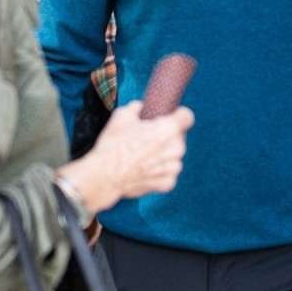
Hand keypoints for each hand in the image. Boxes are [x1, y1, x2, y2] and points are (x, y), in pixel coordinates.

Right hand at [57, 101, 193, 213]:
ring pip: (175, 157)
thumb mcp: (121, 115)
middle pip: (179, 137)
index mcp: (168, 129)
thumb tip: (140, 107)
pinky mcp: (168, 183)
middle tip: (148, 138)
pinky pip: (168, 174)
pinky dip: (159, 172)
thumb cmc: (113, 144)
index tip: (171, 116)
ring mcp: (173, 168)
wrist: (104, 175)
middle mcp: (176, 149)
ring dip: (164, 155)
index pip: (187, 116)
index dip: (178, 115)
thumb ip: (136, 107)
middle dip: (167, 136)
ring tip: (144, 156)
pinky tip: (144, 169)